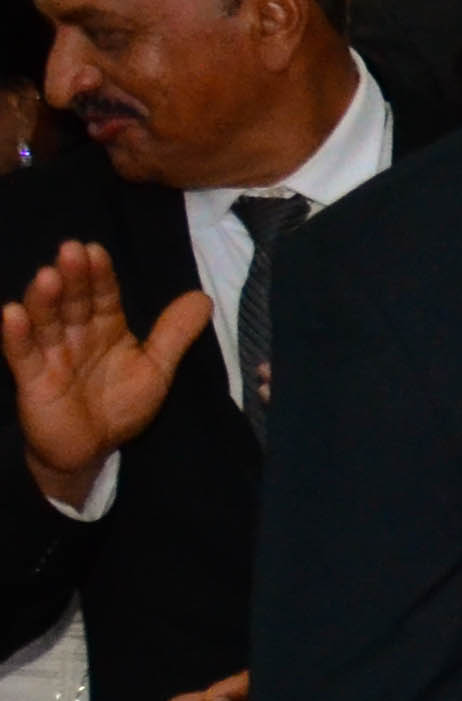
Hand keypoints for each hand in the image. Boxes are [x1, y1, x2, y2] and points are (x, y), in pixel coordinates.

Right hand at [4, 242, 212, 506]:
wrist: (91, 449)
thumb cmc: (120, 405)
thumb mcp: (155, 369)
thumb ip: (174, 334)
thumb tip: (203, 298)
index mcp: (105, 327)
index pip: (102, 295)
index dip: (99, 275)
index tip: (96, 251)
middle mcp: (75, 334)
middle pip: (73, 302)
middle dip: (73, 278)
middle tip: (71, 250)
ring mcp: (51, 354)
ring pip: (45, 321)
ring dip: (44, 299)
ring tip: (47, 277)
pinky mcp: (32, 378)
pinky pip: (21, 354)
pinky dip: (16, 335)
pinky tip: (12, 314)